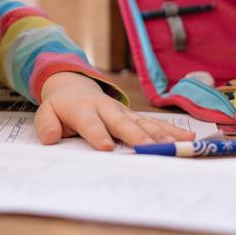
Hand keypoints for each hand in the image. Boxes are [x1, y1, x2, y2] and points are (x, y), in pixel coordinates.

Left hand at [34, 72, 195, 150]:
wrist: (74, 84)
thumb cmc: (61, 105)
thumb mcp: (46, 111)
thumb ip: (46, 124)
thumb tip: (50, 138)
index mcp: (84, 110)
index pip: (91, 123)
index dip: (97, 134)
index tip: (106, 147)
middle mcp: (108, 109)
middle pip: (123, 123)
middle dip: (136, 137)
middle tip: (148, 150)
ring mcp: (125, 113)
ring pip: (144, 124)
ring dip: (160, 136)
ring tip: (175, 147)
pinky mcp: (136, 117)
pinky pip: (155, 124)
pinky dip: (172, 131)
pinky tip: (189, 139)